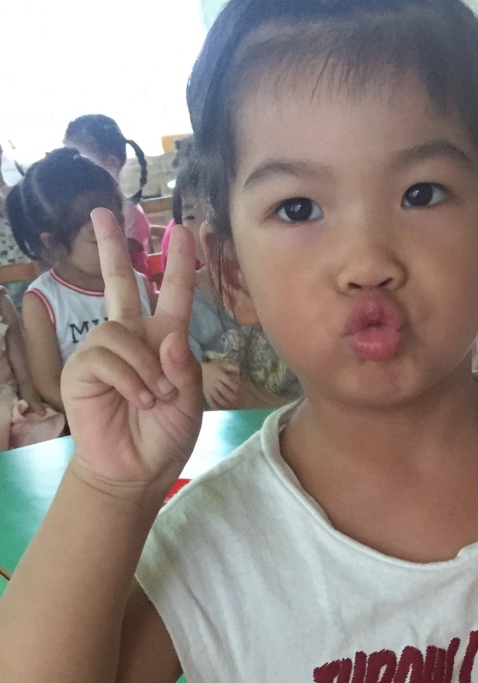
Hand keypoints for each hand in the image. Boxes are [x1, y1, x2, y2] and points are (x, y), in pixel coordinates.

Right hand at [61, 208, 202, 494]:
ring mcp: (104, 351)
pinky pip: (107, 356)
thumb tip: (170, 337)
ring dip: (146, 368)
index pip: (172, 296)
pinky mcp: (83, 368)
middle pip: (121, 284)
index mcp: (164, 341)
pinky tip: (137, 400)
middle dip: (113, 248)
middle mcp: (132, 338)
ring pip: (122, 332)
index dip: (178, 264)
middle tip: (104, 213)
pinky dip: (130, 380)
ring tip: (154, 398)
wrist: (136, 469)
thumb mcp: (190, 402)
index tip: (183, 231)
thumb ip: (184, 368)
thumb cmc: (165, 435)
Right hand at [201, 358, 241, 407]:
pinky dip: (216, 407)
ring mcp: (210, 389)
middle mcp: (215, 383)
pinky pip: (211, 402)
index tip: (239, 391)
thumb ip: (231, 367)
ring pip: (218, 398)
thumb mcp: (221, 364)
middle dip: (232, 397)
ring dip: (225, 403)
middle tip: (237, 401)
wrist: (194, 369)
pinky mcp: (205, 394)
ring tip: (231, 407)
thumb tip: (240, 370)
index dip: (235, 387)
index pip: (229, 382)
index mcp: (220, 375)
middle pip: (225, 391)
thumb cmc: (212, 368)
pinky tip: (221, 410)